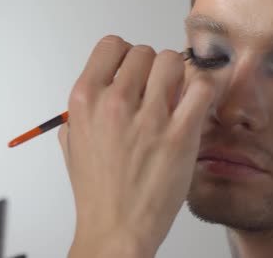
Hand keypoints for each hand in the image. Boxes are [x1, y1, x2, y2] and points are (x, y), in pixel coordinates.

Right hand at [59, 36, 215, 257]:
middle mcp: (113, 103)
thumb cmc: (97, 189)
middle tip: (154, 87)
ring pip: (172, 61)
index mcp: (84, 100)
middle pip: (144, 51)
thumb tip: (99, 88)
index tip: (131, 68)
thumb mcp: (71, 143)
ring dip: (176, 74)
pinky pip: (200, 87)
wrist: (116, 226)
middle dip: (151, 66)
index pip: (110, 45)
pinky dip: (201, 89)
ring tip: (174, 94)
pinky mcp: (179, 135)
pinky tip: (193, 103)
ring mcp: (147, 119)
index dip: (123, 54)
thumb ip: (82, 111)